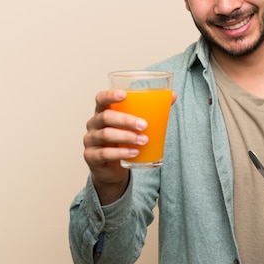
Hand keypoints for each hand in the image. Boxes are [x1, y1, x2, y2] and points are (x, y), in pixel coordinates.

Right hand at [82, 89, 148, 203]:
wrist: (112, 168)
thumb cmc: (124, 140)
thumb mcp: (135, 125)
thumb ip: (151, 110)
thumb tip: (173, 96)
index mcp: (103, 111)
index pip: (101, 98)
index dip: (110, 95)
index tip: (125, 95)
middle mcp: (94, 124)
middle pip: (106, 117)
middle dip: (126, 120)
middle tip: (144, 125)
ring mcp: (90, 140)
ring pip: (106, 135)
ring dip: (127, 137)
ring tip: (144, 140)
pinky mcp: (91, 157)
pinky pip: (104, 154)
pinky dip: (121, 153)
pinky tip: (134, 153)